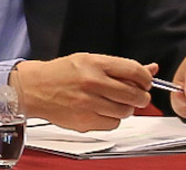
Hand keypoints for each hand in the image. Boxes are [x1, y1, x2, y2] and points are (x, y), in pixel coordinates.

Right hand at [12, 53, 154, 131]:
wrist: (35, 88)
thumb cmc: (62, 73)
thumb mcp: (91, 60)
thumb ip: (121, 67)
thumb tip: (151, 69)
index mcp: (96, 64)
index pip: (134, 71)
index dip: (146, 78)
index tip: (146, 81)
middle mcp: (93, 83)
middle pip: (134, 94)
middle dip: (141, 96)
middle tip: (138, 95)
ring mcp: (88, 104)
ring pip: (125, 111)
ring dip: (127, 108)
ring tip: (118, 102)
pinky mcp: (84, 121)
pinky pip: (113, 124)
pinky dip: (113, 119)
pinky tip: (104, 111)